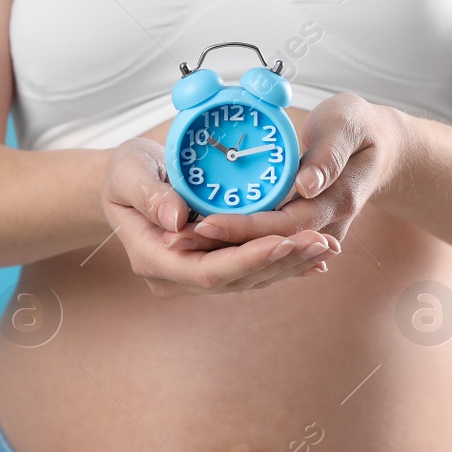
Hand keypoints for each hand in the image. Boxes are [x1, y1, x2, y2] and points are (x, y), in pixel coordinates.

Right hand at [100, 138, 336, 296]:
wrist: (126, 183)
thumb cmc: (124, 172)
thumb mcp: (127, 173)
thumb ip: (148, 195)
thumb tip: (176, 220)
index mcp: (153, 259)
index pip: (208, 270)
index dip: (248, 259)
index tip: (283, 241)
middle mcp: (175, 277)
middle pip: (236, 279)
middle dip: (280, 262)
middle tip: (321, 242)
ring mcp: (194, 275)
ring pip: (249, 279)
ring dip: (290, 265)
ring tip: (327, 247)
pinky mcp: (212, 265)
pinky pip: (252, 270)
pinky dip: (284, 263)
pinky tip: (316, 258)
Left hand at [183, 93, 401, 248]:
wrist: (384, 148)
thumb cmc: (362, 128)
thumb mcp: (348, 124)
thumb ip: (329, 154)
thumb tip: (307, 185)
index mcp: (336, 200)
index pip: (283, 225)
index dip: (243, 228)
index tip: (204, 223)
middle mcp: (327, 226)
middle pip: (267, 245)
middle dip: (221, 244)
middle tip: (175, 238)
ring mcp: (318, 233)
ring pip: (266, 250)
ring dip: (223, 248)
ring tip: (179, 241)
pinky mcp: (305, 232)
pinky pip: (268, 243)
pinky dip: (236, 243)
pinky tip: (201, 239)